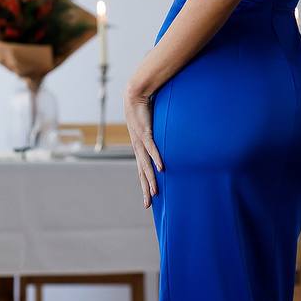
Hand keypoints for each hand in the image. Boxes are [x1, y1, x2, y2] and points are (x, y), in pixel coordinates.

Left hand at [123, 83, 162, 208]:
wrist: (134, 95)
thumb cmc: (144, 111)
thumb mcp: (150, 128)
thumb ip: (157, 136)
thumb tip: (166, 141)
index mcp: (139, 148)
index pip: (142, 171)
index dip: (145, 185)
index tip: (148, 198)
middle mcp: (138, 148)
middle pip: (142, 172)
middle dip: (145, 189)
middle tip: (148, 204)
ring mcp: (141, 141)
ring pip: (146, 164)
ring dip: (151, 178)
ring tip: (155, 191)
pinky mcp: (145, 132)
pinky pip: (152, 148)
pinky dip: (156, 158)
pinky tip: (162, 168)